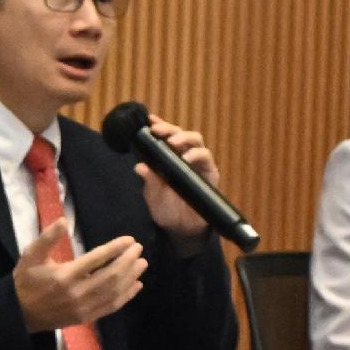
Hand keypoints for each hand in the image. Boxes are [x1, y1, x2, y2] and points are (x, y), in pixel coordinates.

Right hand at [12, 225, 144, 331]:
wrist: (19, 314)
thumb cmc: (26, 281)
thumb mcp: (30, 256)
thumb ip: (47, 238)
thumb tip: (64, 221)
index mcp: (64, 275)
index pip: (97, 258)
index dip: (116, 248)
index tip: (129, 240)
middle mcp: (77, 292)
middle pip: (111, 275)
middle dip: (128, 261)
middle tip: (139, 249)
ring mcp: (83, 307)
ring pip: (114, 291)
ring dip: (131, 277)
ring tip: (141, 264)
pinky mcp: (86, 317)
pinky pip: (111, 307)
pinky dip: (126, 296)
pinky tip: (136, 285)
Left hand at [133, 118, 221, 238]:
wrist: (182, 229)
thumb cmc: (167, 210)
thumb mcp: (153, 196)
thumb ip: (148, 181)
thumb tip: (139, 166)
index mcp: (168, 159)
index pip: (165, 138)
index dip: (159, 126)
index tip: (149, 120)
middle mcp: (184, 157)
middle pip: (181, 135)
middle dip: (170, 129)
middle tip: (158, 130)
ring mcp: (198, 164)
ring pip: (196, 141)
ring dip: (184, 138)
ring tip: (173, 142)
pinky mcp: (210, 173)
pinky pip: (207, 158)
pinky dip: (197, 155)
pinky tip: (187, 158)